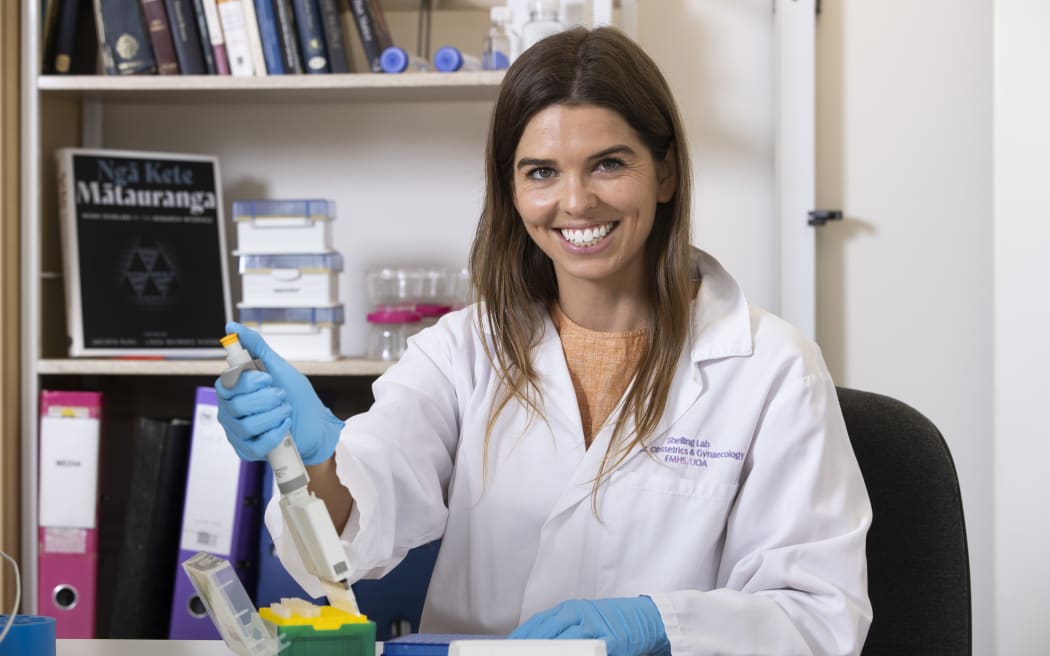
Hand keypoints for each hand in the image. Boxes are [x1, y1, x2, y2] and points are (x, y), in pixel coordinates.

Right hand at [215, 321, 343, 464]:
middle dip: (268, 399)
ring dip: (274, 416)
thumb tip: (233, 327)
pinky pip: (255, 444)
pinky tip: (284, 427)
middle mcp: (231, 410)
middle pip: (237, 405)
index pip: (227, 383)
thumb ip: (255, 347)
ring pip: (246, 425)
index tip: (269, 379)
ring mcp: (237, 432)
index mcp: (235, 389)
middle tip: (282, 396)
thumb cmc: (297, 397)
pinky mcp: (247, 450)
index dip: (249, 381)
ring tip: (285, 411)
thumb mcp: (279, 367)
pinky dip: (275, 434)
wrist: (317, 425)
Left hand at [509, 597, 670, 655]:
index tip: (507, 647)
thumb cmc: (611, 621)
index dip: (521, 637)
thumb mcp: (583, 619)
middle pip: (546, 632)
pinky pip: (588, 651)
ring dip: (549, 652)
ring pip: (565, 643)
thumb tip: (535, 644)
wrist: (645, 617)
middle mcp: (579, 615)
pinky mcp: (610, 641)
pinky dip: (578, 655)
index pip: (538, 623)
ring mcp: (594, 627)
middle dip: (529, 647)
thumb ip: (562, 629)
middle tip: (515, 655)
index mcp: (569, 610)